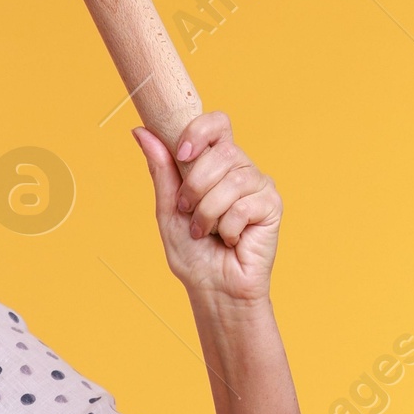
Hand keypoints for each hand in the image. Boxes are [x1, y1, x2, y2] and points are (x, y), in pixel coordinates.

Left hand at [133, 112, 281, 305]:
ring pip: (232, 180)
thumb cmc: (193, 253)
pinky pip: (244, 206)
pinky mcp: (272, 205)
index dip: (199, 132)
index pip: (217, 124)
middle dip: (196, 187)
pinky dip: (228, 229)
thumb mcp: (168, 209)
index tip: (181, 155)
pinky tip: (231, 241)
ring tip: (208, 232)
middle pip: (221, 152)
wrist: (213, 289)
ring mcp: (258, 185)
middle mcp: (240, 169)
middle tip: (190, 213)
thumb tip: (141, 132)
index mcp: (216, 164)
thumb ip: (161, 170)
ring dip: (209, 213)